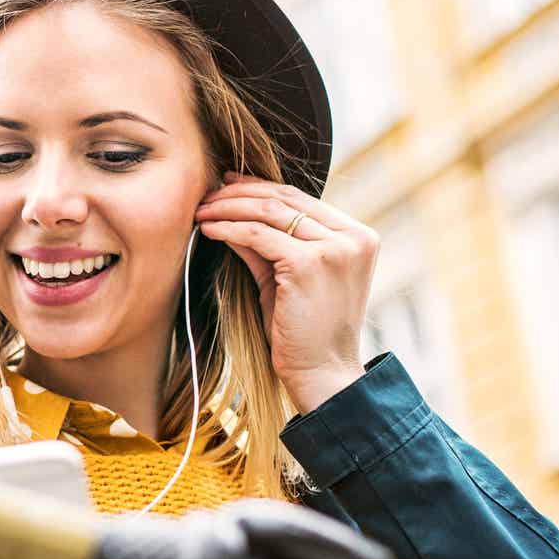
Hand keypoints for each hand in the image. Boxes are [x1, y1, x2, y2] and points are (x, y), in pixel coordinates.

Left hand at [193, 172, 377, 412]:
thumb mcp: (288, 277)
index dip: (260, 187)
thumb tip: (231, 209)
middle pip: (285, 199)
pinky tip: (208, 229)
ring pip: (269, 211)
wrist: (321, 373)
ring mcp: (334, 249)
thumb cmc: (304, 331)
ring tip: (201, 212)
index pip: (301, 198)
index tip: (228, 184)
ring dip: (228, 207)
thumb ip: (269, 242)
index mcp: (358, 237)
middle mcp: (353, 237)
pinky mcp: (309, 264)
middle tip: (206, 196)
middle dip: (239, 194)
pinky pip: (257, 235)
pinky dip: (228, 229)